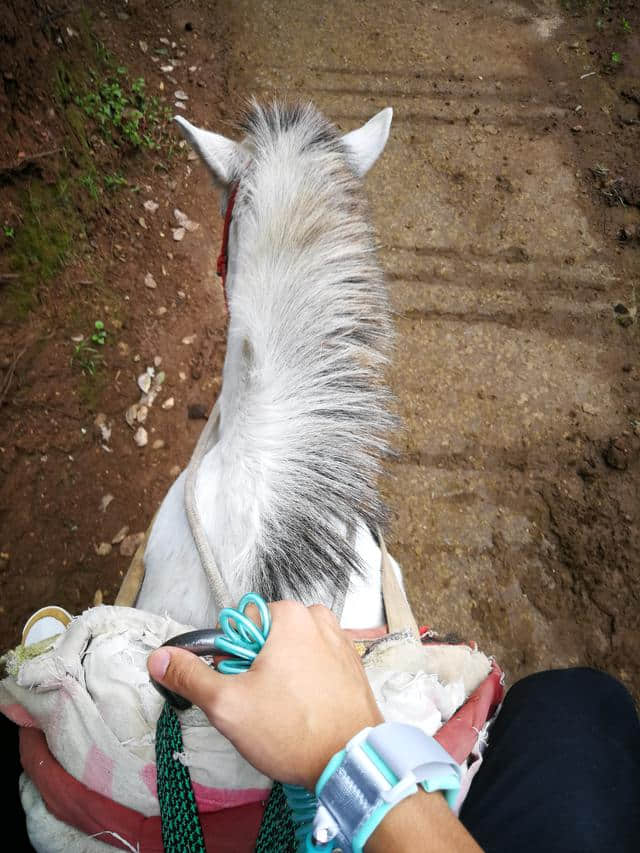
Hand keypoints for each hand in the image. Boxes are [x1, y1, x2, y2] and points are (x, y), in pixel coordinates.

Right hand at [147, 601, 381, 788]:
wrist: (352, 763)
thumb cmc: (297, 733)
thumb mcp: (228, 704)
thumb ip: (190, 675)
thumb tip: (162, 658)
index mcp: (289, 615)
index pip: (238, 625)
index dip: (229, 658)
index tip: (237, 684)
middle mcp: (317, 619)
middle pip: (264, 638)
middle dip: (254, 669)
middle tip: (259, 703)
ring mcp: (338, 640)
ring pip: (287, 652)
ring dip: (278, 677)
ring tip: (283, 710)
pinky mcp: (349, 664)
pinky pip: (312, 665)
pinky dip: (303, 684)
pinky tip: (303, 711)